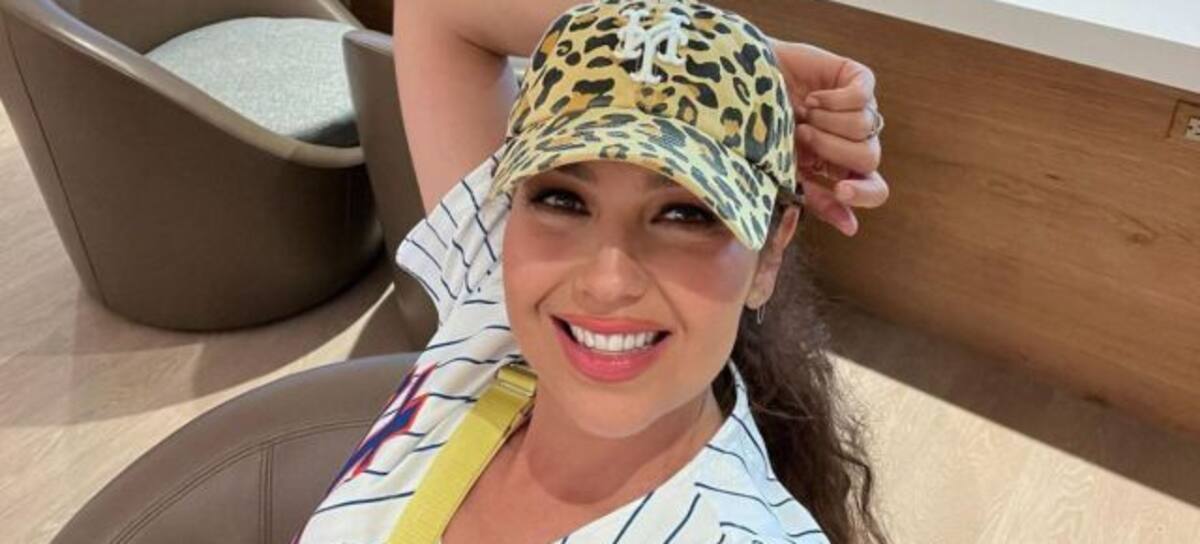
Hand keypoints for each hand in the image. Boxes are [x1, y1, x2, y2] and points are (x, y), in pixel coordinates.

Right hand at [770, 39, 888, 235]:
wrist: (745, 87)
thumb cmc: (763, 132)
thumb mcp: (785, 172)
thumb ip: (817, 199)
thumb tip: (852, 228)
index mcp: (842, 167)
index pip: (875, 189)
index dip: (864, 193)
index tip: (840, 190)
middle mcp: (857, 139)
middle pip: (869, 158)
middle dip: (830, 147)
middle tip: (801, 134)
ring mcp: (861, 107)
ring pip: (864, 127)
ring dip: (825, 122)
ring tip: (802, 114)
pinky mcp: (858, 78)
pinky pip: (861, 96)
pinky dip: (832, 100)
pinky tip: (812, 98)